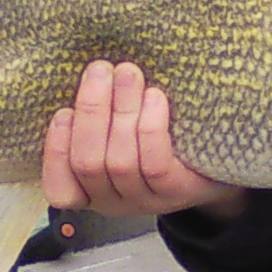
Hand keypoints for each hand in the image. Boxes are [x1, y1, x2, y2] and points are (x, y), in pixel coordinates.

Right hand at [42, 60, 248, 222]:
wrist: (216, 169)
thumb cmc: (157, 142)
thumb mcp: (119, 135)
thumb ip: (98, 117)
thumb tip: (85, 73)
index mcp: (90, 191)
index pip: (58, 188)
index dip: (55, 150)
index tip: (63, 110)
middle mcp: (114, 202)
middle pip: (88, 164)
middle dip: (91, 111)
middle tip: (100, 69)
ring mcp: (146, 201)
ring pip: (120, 161)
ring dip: (121, 111)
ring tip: (129, 73)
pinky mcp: (176, 192)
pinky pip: (155, 164)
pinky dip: (150, 127)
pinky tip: (155, 97)